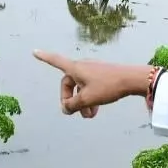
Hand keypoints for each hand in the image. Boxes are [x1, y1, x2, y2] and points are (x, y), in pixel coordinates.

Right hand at [33, 50, 151, 117]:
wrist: (132, 79)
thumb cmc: (108, 86)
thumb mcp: (87, 99)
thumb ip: (73, 105)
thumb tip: (66, 109)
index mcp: (75, 68)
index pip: (55, 61)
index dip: (44, 58)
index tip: (34, 51)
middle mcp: (82, 67)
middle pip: (69, 84)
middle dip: (70, 100)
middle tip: (74, 113)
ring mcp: (93, 70)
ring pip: (81, 88)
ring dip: (82, 103)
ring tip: (89, 115)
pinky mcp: (103, 75)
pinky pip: (90, 87)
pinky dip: (90, 98)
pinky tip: (96, 110)